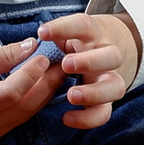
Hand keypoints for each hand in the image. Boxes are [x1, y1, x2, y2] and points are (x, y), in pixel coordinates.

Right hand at [0, 39, 64, 140]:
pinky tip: (47, 82)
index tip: (44, 55)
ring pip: (28, 111)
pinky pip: (24, 114)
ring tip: (61, 69)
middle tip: (64, 61)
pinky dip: (37, 97)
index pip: (11, 92)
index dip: (31, 73)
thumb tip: (32, 46)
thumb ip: (5, 55)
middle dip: (47, 81)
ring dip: (47, 90)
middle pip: (25, 104)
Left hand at [39, 11, 139, 129]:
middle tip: (66, 64)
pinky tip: (66, 118)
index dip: (64, 28)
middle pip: (113, 56)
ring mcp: (109, 79)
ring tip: (71, 95)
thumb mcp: (64, 34)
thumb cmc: (74, 45)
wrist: (102, 57)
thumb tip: (27, 46)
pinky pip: (104, 113)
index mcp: (93, 36)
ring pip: (116, 87)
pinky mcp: (106, 102)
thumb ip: (49, 39)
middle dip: (90, 61)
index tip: (42, 33)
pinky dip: (88, 118)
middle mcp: (107, 56)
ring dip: (95, 92)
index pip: (84, 26)